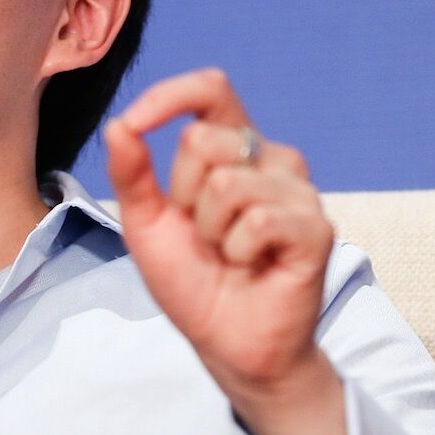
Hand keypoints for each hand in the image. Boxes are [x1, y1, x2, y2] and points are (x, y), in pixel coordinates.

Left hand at [104, 67, 349, 434]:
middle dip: (182, 195)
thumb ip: (132, 174)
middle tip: (202, 235)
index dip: (170, 96)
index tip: (135, 123)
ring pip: (228, 183)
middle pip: (204, 140)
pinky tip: (251, 267)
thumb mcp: (147, 225)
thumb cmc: (194, 281)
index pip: (210, 90)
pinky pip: (259, 220)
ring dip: (210, 232)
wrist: (228, 344)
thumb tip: (118, 126)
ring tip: (227, 255)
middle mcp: (270, 160)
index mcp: (232, 149)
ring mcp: (297, 192)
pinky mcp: (315, 229)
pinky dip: (239, 252)